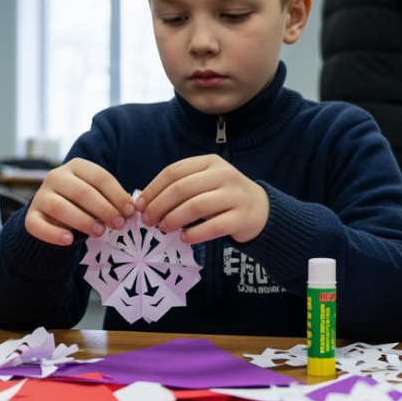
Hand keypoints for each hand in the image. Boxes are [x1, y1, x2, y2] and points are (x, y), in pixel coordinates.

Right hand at [25, 159, 134, 245]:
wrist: (53, 216)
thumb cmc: (83, 204)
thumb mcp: (97, 196)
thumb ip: (111, 199)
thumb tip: (131, 209)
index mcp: (76, 166)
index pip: (100, 178)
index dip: (117, 195)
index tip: (130, 211)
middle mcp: (55, 177)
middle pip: (82, 192)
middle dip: (103, 209)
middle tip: (118, 224)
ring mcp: (41, 196)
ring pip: (61, 207)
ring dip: (83, 221)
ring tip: (100, 232)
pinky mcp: (31, 216)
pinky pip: (39, 226)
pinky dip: (54, 234)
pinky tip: (69, 240)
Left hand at [136, 155, 268, 243]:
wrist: (262, 210)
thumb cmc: (224, 197)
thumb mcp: (206, 183)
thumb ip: (181, 188)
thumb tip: (145, 203)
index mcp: (210, 162)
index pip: (174, 171)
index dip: (153, 189)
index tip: (140, 206)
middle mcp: (224, 174)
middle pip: (182, 188)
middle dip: (159, 206)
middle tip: (148, 221)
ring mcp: (235, 195)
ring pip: (196, 206)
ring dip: (174, 219)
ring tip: (164, 229)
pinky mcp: (243, 217)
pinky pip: (214, 226)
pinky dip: (195, 234)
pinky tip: (184, 238)